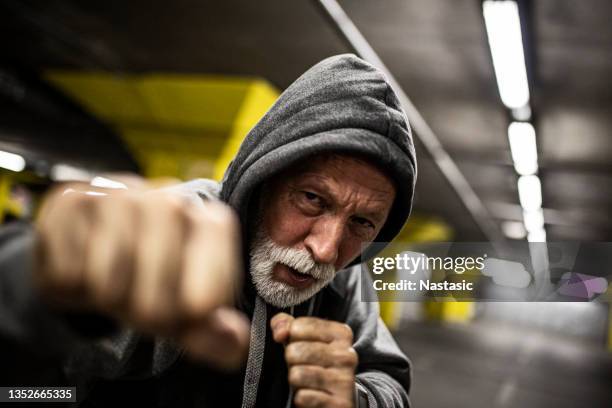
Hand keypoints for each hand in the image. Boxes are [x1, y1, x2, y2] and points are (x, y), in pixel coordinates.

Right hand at [35, 183, 249, 368]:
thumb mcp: (183, 316)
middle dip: (152, 305)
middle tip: (145, 316)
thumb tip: (234, 342)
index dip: (201, 295)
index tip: (192, 314)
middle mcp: (166, 195)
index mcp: (207, 218)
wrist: (90, 265)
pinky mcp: (72, 199)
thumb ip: (212, 336)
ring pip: (113, 261)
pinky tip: (83, 270)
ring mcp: (118, 192)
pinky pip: (70, 259)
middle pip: (162, 254)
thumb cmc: (148, 287)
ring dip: (110, 295)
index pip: (214, 244)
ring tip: (112, 291)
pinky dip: (73, 284)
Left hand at [271, 313, 357, 407]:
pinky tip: (312, 395)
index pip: (298, 326)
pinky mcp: (340, 404)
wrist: (338, 397)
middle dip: (291, 361)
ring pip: (297, 374)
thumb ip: (287, 324)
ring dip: (295, 380)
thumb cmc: (316, 363)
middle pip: (295, 350)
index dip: (290, 338)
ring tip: (306, 381)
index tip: (301, 345)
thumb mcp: (303, 339)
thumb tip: (279, 333)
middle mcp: (347, 355)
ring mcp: (345, 380)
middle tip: (302, 366)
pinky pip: (302, 397)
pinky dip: (301, 398)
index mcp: (341, 334)